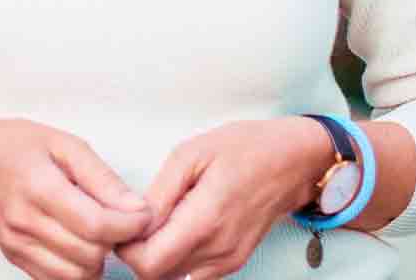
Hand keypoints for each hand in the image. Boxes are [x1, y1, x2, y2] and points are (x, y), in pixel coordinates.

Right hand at [0, 116, 156, 279]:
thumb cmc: (20, 146)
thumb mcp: (65, 144)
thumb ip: (102, 177)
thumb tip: (136, 207)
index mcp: (40, 187)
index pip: (95, 225)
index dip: (129, 226)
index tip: (144, 215)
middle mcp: (26, 223)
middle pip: (89, 255)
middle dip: (115, 240)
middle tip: (120, 218)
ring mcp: (18, 246)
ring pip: (76, 276)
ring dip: (98, 258)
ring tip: (99, 230)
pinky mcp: (16, 259)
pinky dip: (77, 268)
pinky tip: (79, 241)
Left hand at [113, 118, 324, 279]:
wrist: (293, 161)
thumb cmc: (245, 147)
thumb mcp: (195, 152)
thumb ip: (161, 191)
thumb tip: (135, 218)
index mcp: (206, 220)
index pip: (149, 263)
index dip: (126, 247)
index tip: (123, 220)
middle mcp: (218, 250)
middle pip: (157, 275)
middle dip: (138, 250)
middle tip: (135, 216)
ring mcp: (228, 261)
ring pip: (173, 276)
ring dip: (157, 255)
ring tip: (158, 217)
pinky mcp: (233, 263)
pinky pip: (193, 272)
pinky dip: (177, 256)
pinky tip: (178, 225)